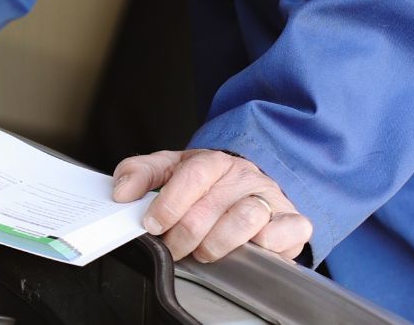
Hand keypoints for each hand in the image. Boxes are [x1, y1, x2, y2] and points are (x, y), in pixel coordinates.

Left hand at [111, 149, 312, 263]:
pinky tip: (248, 248)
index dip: (169, 203)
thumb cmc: (208, 184)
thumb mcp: (170, 170)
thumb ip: (140, 174)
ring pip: (244, 220)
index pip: (191, 176)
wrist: (251, 188)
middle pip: (211, 207)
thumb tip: (121, 191)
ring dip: (216, 244)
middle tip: (173, 247)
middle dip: (183, 235)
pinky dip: (266, 244)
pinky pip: (285, 233)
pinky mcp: (293, 222)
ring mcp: (269, 198)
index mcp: (213, 161)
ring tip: (204, 251)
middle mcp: (243, 177)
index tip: (152, 224)